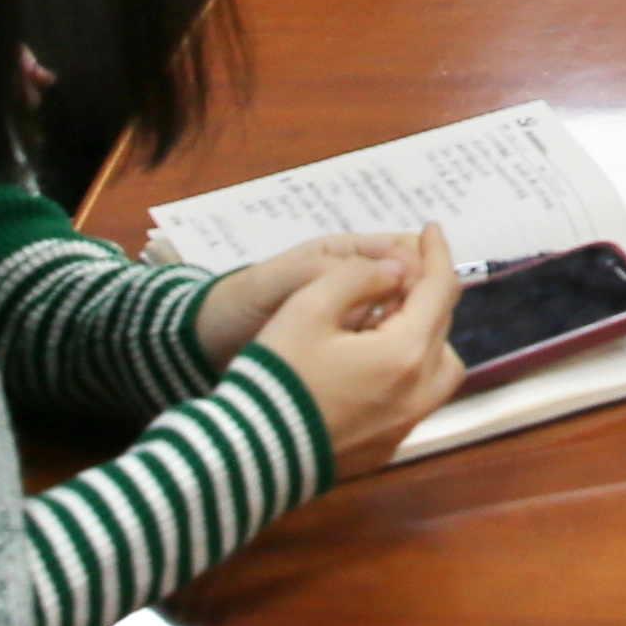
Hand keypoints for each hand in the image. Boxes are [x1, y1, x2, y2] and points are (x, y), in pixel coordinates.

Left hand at [194, 229, 400, 363]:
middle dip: (412, 305)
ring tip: (383, 353)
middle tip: (397, 329)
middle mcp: (356, 287)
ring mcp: (353, 323)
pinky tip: (377, 373)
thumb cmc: (239, 304)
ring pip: (399, 324)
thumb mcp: (283, 281)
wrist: (203, 350)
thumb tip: (399, 271)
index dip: (419, 268)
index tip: (421, 294)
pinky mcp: (346, 355)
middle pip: (408, 289)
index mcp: (344, 256)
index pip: (402, 252)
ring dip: (398, 335)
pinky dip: (384, 360)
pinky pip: (381, 353)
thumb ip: (333, 272)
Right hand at [243, 229, 463, 471]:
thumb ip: (359, 275)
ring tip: (386, 321)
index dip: (437, 253)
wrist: (245, 455)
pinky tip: (369, 364)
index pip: (440, 290)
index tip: (431, 229)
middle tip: (396, 275)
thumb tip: (396, 269)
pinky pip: (413, 401)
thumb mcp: (308, 306)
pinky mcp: (384, 449)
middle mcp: (419, 394)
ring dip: (424, 337)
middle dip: (425, 295)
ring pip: (439, 368)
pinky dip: (407, 373)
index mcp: (407, 354)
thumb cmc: (276, 376)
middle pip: (441, 328)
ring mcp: (403, 427)